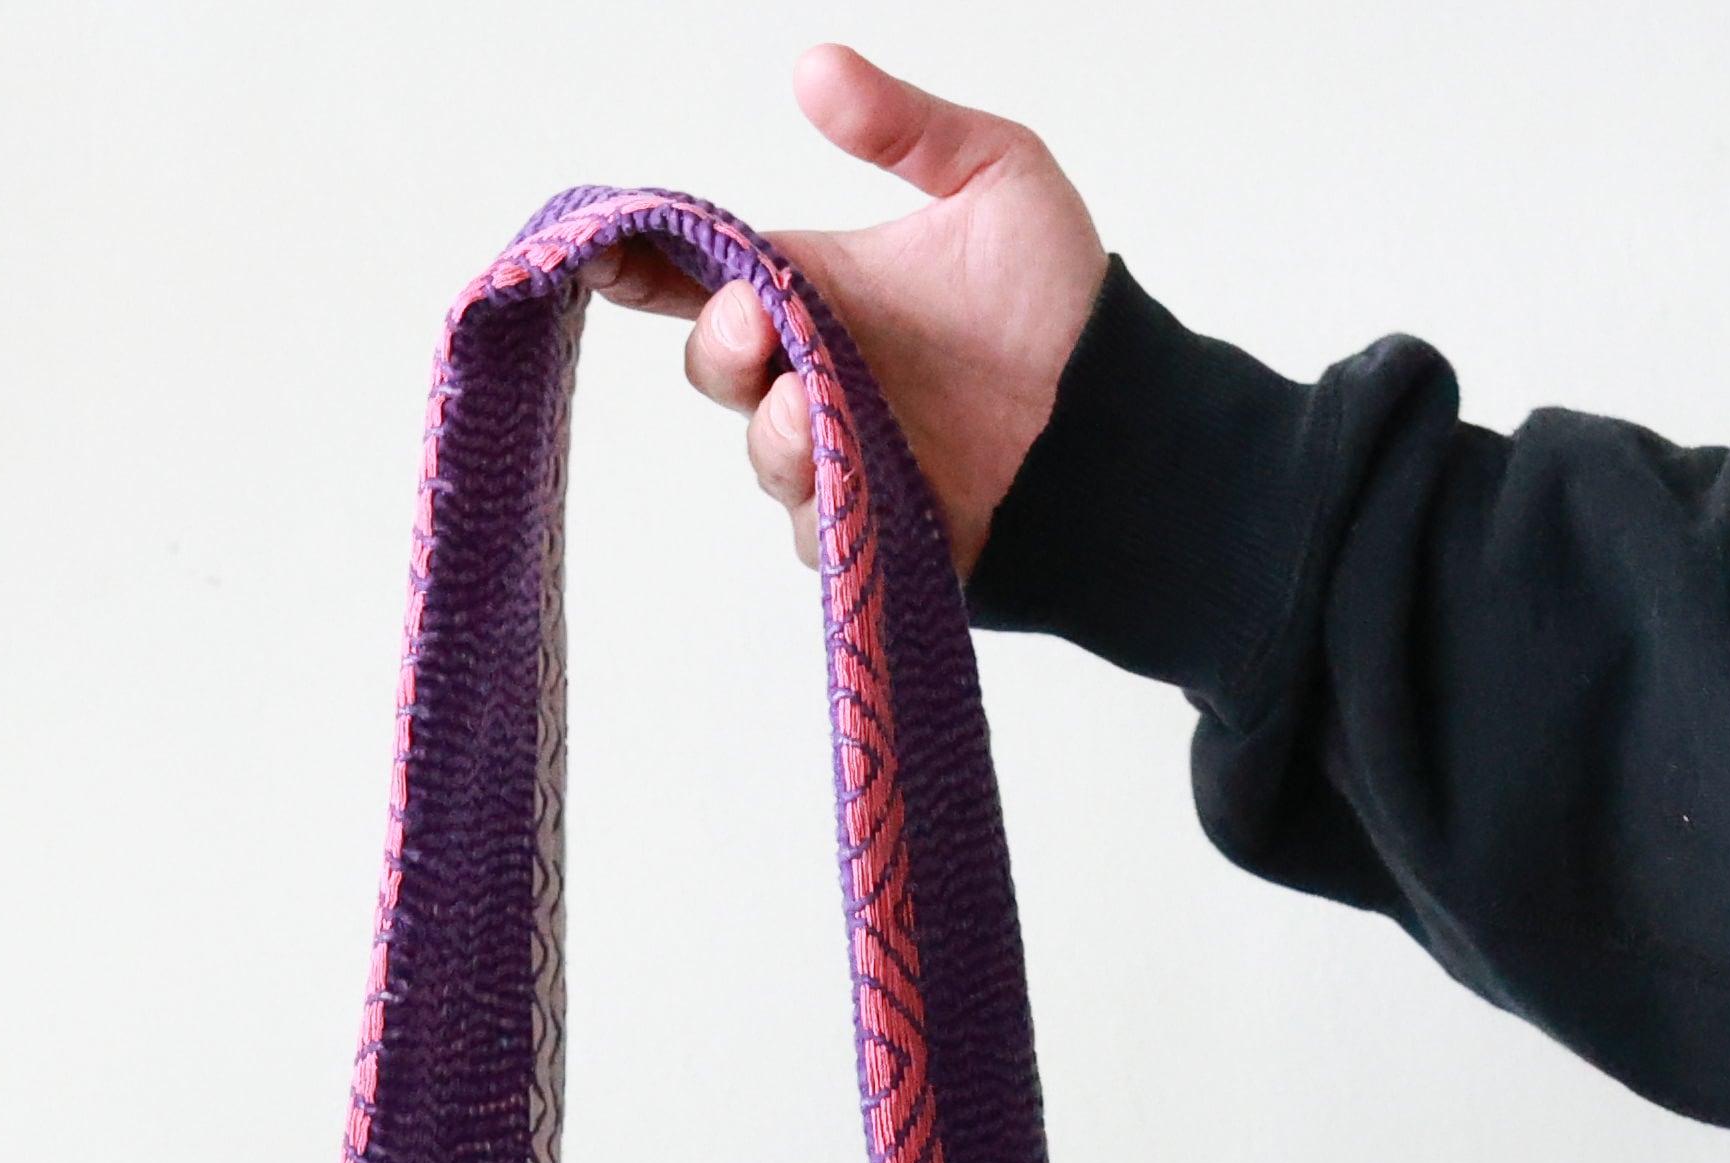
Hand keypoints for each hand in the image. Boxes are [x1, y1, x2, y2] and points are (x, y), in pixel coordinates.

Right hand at [590, 45, 1105, 574]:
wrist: (1118, 418)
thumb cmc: (1062, 297)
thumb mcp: (994, 178)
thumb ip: (904, 126)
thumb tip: (813, 66)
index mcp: (821, 286)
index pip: (708, 272)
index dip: (648, 264)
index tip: (611, 253)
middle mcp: (814, 370)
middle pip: (716, 364)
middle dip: (721, 345)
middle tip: (758, 325)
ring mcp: (838, 452)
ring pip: (761, 449)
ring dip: (775, 427)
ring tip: (816, 405)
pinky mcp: (869, 526)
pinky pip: (812, 527)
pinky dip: (820, 502)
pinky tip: (848, 473)